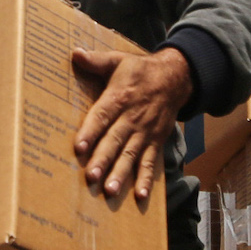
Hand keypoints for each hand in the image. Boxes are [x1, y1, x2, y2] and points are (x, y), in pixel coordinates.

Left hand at [71, 46, 192, 200]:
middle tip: (92, 177)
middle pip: (115, 141)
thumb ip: (95, 60)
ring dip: (121, 174)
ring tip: (110, 191)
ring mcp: (145, 132)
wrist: (176, 77)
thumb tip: (74, 53)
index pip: (102, 117)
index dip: (90, 132)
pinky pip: (150, 163)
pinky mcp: (155, 141)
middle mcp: (132, 118)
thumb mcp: (118, 60)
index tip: (79, 148)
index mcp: (119, 97)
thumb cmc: (140, 70)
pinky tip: (139, 196)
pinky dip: (146, 180)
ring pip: (131, 156)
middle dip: (104, 160)